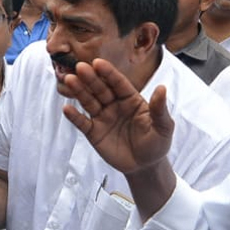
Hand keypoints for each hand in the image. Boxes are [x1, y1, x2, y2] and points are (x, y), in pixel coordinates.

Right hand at [60, 59, 173, 174]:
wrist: (145, 166)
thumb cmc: (157, 143)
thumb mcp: (163, 126)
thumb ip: (159, 108)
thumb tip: (162, 88)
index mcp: (131, 99)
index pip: (118, 83)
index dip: (108, 73)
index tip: (98, 63)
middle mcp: (115, 105)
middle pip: (101, 89)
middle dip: (90, 78)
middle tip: (80, 67)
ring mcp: (103, 118)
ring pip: (89, 102)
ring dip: (79, 91)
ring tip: (69, 80)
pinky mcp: (94, 133)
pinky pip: (83, 123)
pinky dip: (74, 116)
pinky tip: (66, 108)